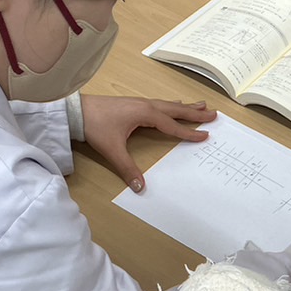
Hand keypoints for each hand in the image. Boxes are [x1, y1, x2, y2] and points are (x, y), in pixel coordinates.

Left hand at [82, 96, 216, 192]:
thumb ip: (128, 168)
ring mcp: (139, 103)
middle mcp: (146, 106)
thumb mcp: (113, 150)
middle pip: (176, 109)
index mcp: (145, 114)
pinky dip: (171, 105)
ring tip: (201, 105)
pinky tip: (172, 105)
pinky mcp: (133, 103)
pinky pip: (159, 103)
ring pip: (168, 104)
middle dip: (195, 112)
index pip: (172, 126)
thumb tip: (140, 187)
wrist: (76, 110)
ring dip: (185, 106)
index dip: (189, 132)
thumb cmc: (95, 126)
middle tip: (214, 113)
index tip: (205, 135)